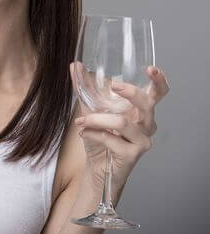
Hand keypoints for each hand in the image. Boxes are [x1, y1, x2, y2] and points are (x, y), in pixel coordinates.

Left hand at [70, 62, 170, 192]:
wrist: (96, 168)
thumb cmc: (99, 138)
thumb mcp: (89, 109)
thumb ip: (83, 88)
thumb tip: (75, 65)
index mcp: (139, 110)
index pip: (158, 93)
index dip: (158, 80)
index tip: (150, 69)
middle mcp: (146, 124)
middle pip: (147, 103)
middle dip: (131, 92)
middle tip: (113, 85)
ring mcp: (141, 139)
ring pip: (123, 122)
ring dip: (97, 119)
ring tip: (81, 121)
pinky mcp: (133, 154)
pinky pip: (111, 138)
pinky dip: (93, 133)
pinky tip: (83, 133)